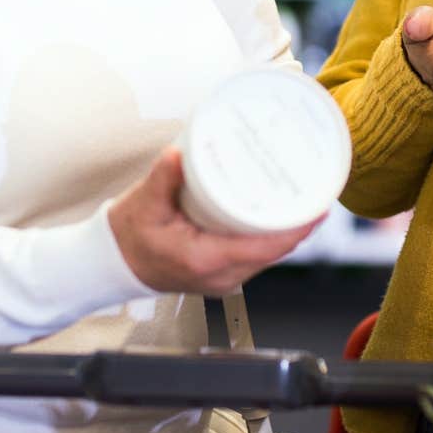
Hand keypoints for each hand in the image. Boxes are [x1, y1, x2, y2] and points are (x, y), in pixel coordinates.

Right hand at [106, 148, 322, 294]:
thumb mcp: (143, 205)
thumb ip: (163, 178)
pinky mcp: (222, 274)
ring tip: (304, 198)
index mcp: (207, 260)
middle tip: (318, 189)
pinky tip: (278, 215)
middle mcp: (222, 276)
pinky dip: (271, 236)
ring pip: (268, 254)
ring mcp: (223, 279)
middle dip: (299, 223)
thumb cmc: (128, 238)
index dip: (297, 229)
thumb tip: (178, 153)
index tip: (319, 207)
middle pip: (274, 251)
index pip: (266, 248)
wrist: (113, 263)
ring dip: (287, 230)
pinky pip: (256, 255)